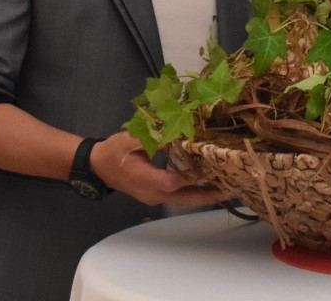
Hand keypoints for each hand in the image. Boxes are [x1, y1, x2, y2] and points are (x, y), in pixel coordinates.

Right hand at [91, 131, 229, 206]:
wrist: (98, 166)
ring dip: (206, 196)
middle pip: (183, 198)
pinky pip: (181, 197)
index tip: (210, 168)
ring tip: (230, 187)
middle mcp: (151, 193)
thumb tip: (176, 131)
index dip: (190, 177)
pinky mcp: (159, 196)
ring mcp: (155, 197)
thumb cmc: (114, 150)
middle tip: (232, 188)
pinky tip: (213, 185)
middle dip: (208, 195)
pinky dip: (198, 192)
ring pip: (184, 200)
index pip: (169, 182)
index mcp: (142, 178)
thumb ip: (152, 136)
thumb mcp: (129, 138)